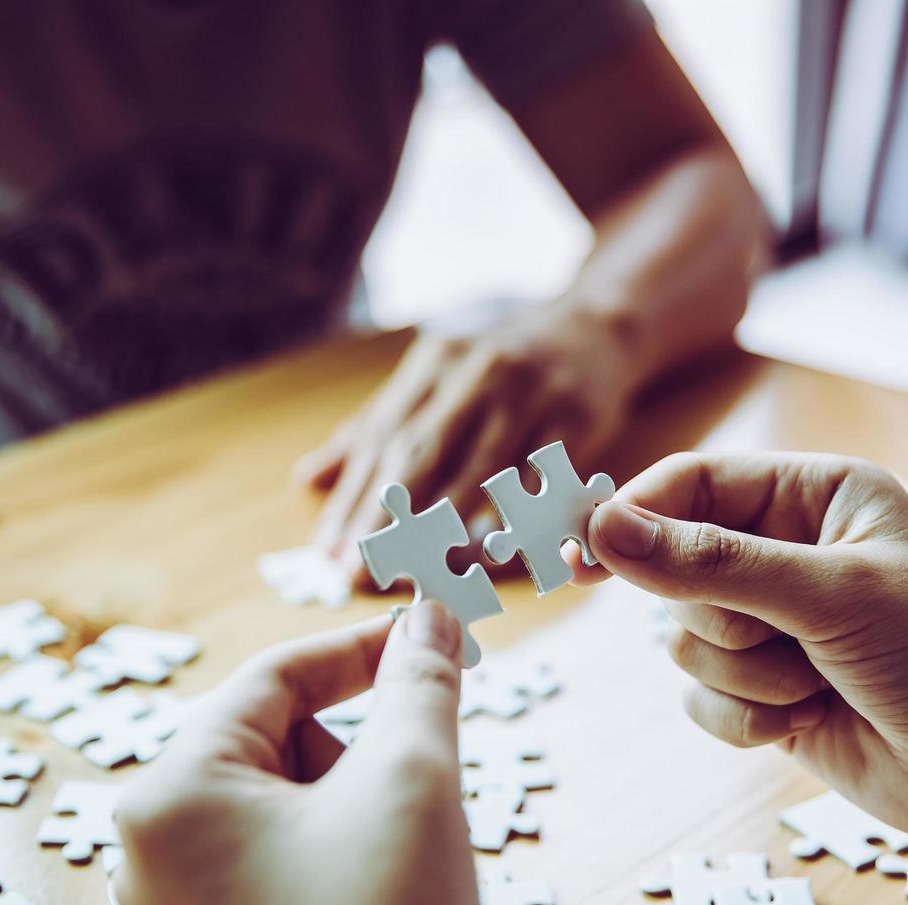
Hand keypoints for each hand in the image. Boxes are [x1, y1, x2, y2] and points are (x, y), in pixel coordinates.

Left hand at [112, 605, 481, 904]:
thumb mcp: (413, 784)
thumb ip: (417, 683)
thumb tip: (430, 613)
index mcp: (171, 796)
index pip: (273, 678)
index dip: (365, 648)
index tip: (439, 638)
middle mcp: (152, 854)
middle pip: (273, 743)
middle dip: (360, 747)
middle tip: (426, 779)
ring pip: (282, 810)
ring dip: (357, 807)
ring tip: (405, 865)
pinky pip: (278, 872)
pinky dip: (341, 860)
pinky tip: (386, 902)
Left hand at [300, 305, 640, 579]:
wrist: (596, 326)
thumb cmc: (506, 363)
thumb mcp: (439, 375)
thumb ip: (378, 425)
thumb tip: (310, 479)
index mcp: (434, 363)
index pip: (381, 436)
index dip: (351, 497)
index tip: (327, 551)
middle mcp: (476, 371)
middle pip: (420, 453)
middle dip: (384, 518)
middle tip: (358, 571)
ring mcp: (529, 392)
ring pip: (479, 470)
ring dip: (444, 529)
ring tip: (415, 575)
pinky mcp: (575, 415)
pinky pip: (539, 479)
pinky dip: (514, 520)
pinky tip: (490, 555)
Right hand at [571, 452, 907, 845]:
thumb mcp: (829, 594)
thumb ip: (708, 563)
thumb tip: (601, 529)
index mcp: (813, 495)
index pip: (689, 484)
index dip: (631, 517)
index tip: (577, 555)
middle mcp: (788, 552)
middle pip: (674, 568)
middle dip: (722, 619)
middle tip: (777, 638)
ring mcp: (777, 624)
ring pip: (683, 642)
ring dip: (744, 676)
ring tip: (818, 683)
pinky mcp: (768, 691)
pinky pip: (701, 699)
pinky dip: (746, 719)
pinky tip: (808, 723)